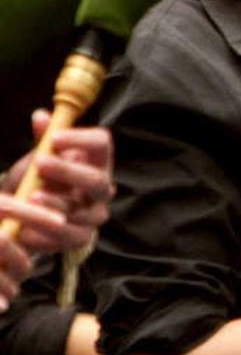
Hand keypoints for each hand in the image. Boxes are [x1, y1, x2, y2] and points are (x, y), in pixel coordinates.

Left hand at [2, 111, 114, 253]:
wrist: (35, 214)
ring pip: (79, 211)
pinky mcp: (81, 238)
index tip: (54, 139)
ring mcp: (94, 215)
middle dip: (68, 172)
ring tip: (29, 197)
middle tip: (40, 164)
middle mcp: (103, 189)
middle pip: (96, 179)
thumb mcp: (39, 157)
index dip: (81, 140)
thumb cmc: (41, 180)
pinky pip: (65, 237)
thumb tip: (40, 116)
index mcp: (97, 162)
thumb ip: (42, 140)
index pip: (102, 144)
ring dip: (53, 204)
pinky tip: (23, 227)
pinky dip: (43, 233)